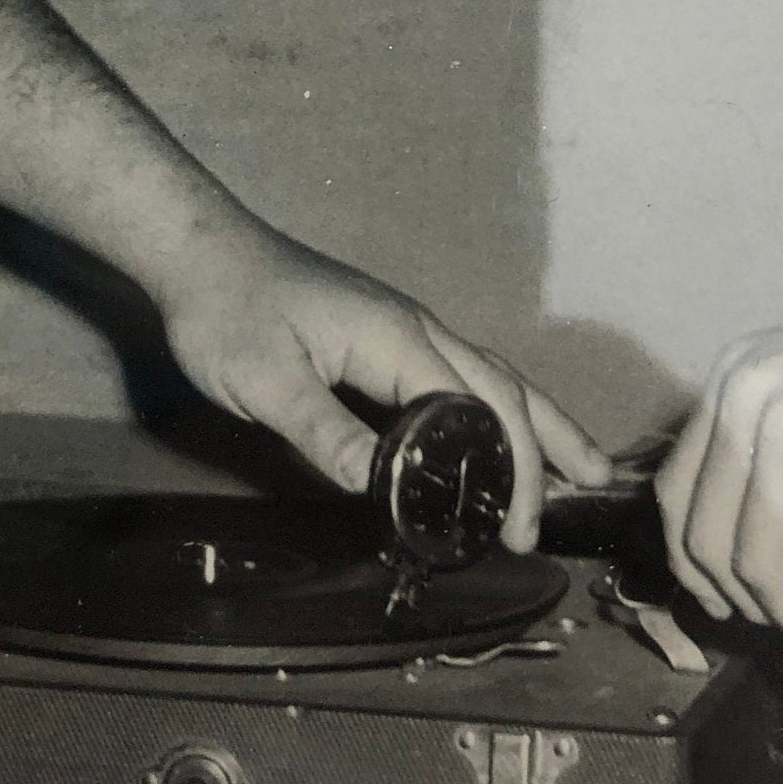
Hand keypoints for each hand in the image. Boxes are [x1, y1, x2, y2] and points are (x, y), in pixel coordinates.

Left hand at [156, 220, 609, 548]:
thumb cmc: (228, 312)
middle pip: (505, 387)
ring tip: (579, 464)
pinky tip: (497, 431)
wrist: (201, 253)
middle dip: (548, 445)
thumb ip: (325, 434)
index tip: (519, 530)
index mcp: (398, 340)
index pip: (479, 410)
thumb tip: (381, 491)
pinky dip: (497, 406)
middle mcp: (416, 329)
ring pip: (490, 375)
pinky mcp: (384, 335)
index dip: (510, 470)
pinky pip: (460, 373)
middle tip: (581, 497)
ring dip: (537, 420)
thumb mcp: (267, 383)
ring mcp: (404, 328)